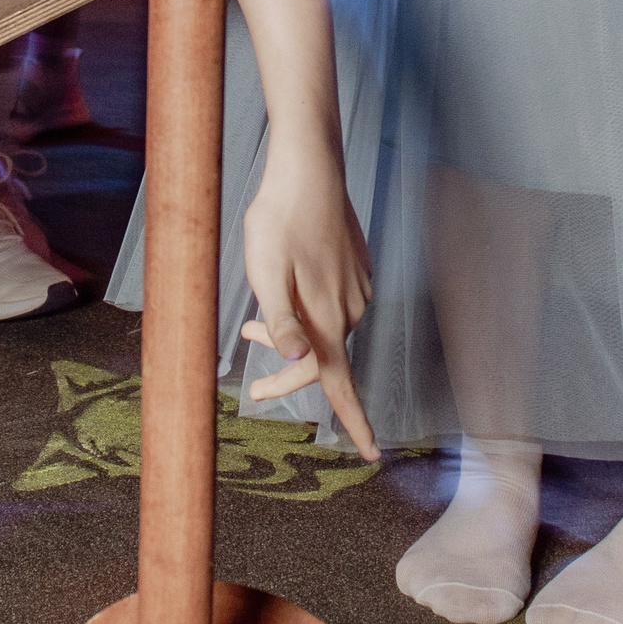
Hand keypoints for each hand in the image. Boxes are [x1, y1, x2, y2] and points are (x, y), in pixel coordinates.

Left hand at [238, 158, 377, 458]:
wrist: (309, 170)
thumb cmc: (279, 218)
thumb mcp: (266, 271)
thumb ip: (281, 319)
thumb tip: (298, 358)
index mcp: (326, 319)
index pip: (340, 384)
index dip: (356, 422)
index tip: (373, 453)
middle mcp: (348, 310)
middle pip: (321, 360)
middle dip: (287, 374)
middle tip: (251, 383)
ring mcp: (356, 288)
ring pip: (324, 330)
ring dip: (291, 338)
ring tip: (250, 325)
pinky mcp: (356, 270)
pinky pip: (331, 305)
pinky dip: (305, 311)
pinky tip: (284, 291)